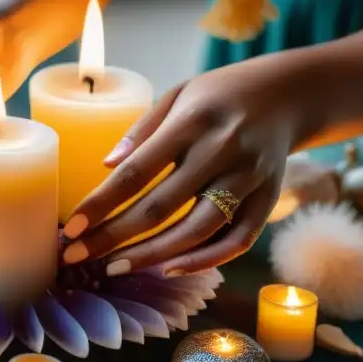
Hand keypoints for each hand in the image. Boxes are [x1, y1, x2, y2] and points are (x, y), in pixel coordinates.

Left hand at [62, 61, 306, 274]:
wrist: (291, 92)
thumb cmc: (220, 95)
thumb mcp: (178, 95)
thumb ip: (142, 130)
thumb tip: (106, 166)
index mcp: (192, 121)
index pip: (137, 171)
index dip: (101, 203)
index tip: (71, 228)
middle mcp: (222, 151)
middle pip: (160, 207)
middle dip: (113, 237)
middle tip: (77, 257)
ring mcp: (249, 178)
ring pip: (197, 230)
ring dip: (152, 255)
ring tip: (114, 267)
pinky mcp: (269, 199)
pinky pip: (237, 240)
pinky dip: (204, 260)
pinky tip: (169, 268)